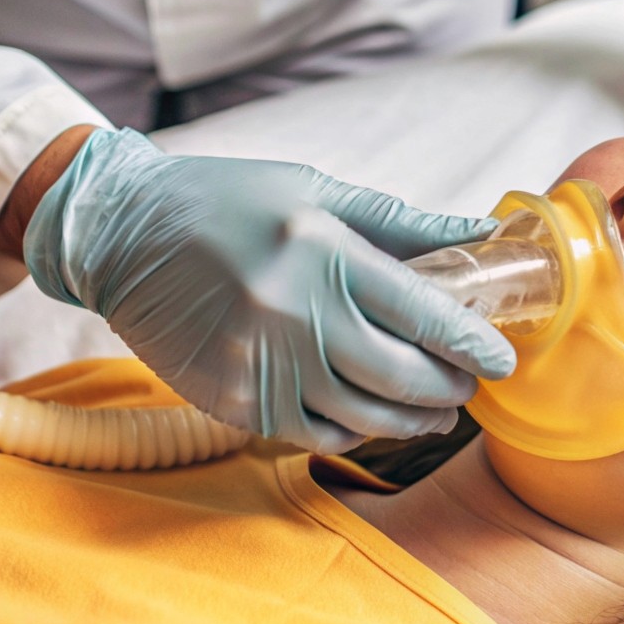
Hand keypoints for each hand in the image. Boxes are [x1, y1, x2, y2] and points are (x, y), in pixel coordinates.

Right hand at [21, 129, 515, 451]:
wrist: (120, 232)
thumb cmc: (227, 200)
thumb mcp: (314, 190)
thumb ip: (400, 224)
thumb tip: (481, 234)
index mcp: (324, 254)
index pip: (424, 313)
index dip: (473, 344)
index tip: (502, 361)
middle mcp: (296, 313)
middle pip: (402, 375)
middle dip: (450, 388)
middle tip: (468, 386)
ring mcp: (261, 363)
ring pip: (364, 415)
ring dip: (412, 420)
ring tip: (434, 412)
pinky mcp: (232, 398)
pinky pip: (314, 433)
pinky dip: (355, 432)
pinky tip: (372, 418)